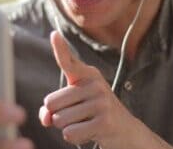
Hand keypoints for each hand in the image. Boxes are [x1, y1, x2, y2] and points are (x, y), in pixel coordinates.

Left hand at [39, 31, 170, 148]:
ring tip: (86, 123)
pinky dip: (74, 138)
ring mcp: (101, 101)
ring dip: (67, 128)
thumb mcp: (73, 107)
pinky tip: (90, 133)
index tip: (53, 34)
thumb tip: (46, 118)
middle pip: (51, 103)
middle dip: (58, 116)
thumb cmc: (93, 116)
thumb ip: (52, 110)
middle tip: (79, 116)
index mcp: (87, 75)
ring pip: (59, 120)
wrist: (126, 131)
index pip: (68, 61)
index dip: (60, 48)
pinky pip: (70, 134)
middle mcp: (95, 84)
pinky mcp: (105, 121)